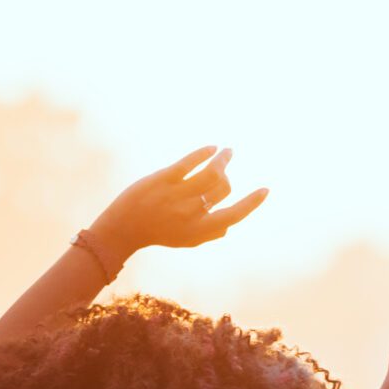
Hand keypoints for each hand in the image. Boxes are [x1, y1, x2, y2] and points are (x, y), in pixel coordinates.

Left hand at [87, 147, 268, 260]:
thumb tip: (229, 227)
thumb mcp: (185, 240)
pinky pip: (190, 162)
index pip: (234, 215)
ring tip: (227, 152)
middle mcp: (191, 212)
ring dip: (224, 159)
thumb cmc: (157, 233)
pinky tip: (212, 148)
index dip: (252, 203)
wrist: (123, 228)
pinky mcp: (163, 178)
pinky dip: (204, 153)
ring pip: (212, 172)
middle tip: (224, 168)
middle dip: (227, 176)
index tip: (265, 189)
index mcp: (200, 230)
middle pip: (223, 188)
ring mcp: (177, 194)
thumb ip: (209, 235)